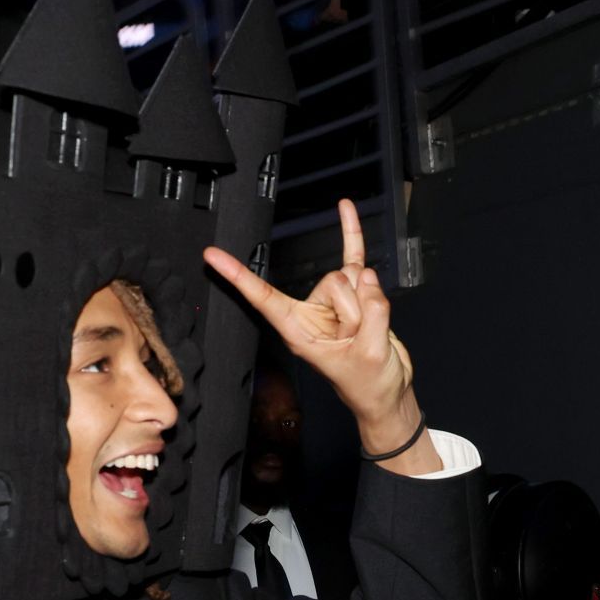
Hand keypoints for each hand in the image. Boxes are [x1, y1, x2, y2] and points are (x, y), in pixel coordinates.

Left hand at [204, 200, 439, 470]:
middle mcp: (311, 312)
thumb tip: (366, 275)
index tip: (212, 256)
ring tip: (369, 334)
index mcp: (298, 331)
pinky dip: (350, 232)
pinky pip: (352, 256)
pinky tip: (345, 207)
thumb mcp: (369, 355)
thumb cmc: (368, 384)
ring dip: (370, 303)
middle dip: (356, 309)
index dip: (239, 278)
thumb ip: (371, 314)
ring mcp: (333, 301)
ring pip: (353, 278)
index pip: (263, 298)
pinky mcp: (356, 294)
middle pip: (333, 283)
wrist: (387, 391)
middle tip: (359, 340)